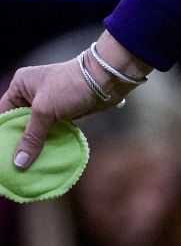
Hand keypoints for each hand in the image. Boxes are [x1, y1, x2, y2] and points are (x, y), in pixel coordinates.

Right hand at [3, 33, 149, 168]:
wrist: (105, 81)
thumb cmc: (69, 88)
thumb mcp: (45, 111)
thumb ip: (32, 137)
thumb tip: (19, 162)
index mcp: (20, 86)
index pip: (5, 112)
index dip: (4, 131)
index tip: (4, 152)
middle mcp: (32, 93)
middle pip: (21, 122)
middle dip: (20, 140)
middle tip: (17, 162)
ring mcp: (50, 103)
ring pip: (38, 128)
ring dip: (37, 143)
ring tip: (30, 164)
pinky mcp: (65, 112)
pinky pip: (53, 130)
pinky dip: (51, 141)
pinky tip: (47, 156)